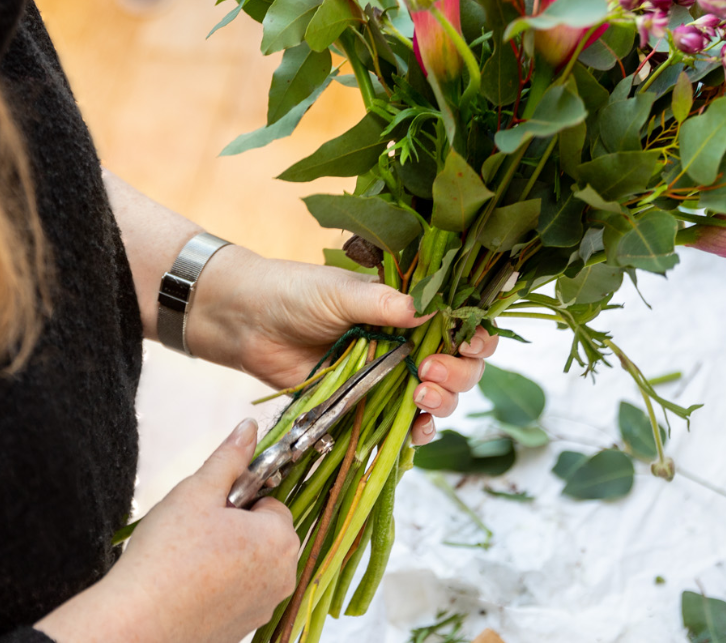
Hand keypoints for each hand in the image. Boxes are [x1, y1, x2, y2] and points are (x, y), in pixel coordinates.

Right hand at [35, 419, 296, 642]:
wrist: (137, 623)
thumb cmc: (167, 557)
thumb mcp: (198, 491)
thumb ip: (230, 457)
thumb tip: (249, 428)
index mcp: (279, 541)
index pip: (271, 501)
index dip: (240, 497)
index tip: (213, 505)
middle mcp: (281, 578)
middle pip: (264, 533)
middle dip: (236, 526)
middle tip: (198, 529)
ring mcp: (263, 608)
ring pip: (250, 563)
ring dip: (228, 554)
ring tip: (189, 556)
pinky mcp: (242, 629)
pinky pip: (238, 592)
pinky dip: (219, 584)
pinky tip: (189, 582)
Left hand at [188, 247, 499, 445]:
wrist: (249, 322)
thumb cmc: (295, 293)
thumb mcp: (340, 293)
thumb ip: (383, 304)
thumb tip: (428, 312)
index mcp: (408, 307)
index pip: (460, 322)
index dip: (475, 335)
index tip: (471, 343)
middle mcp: (407, 343)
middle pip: (459, 366)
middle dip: (458, 373)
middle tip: (430, 371)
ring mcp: (389, 377)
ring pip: (438, 398)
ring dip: (442, 403)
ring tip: (421, 396)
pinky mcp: (366, 406)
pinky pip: (402, 426)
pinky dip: (416, 432)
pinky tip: (415, 430)